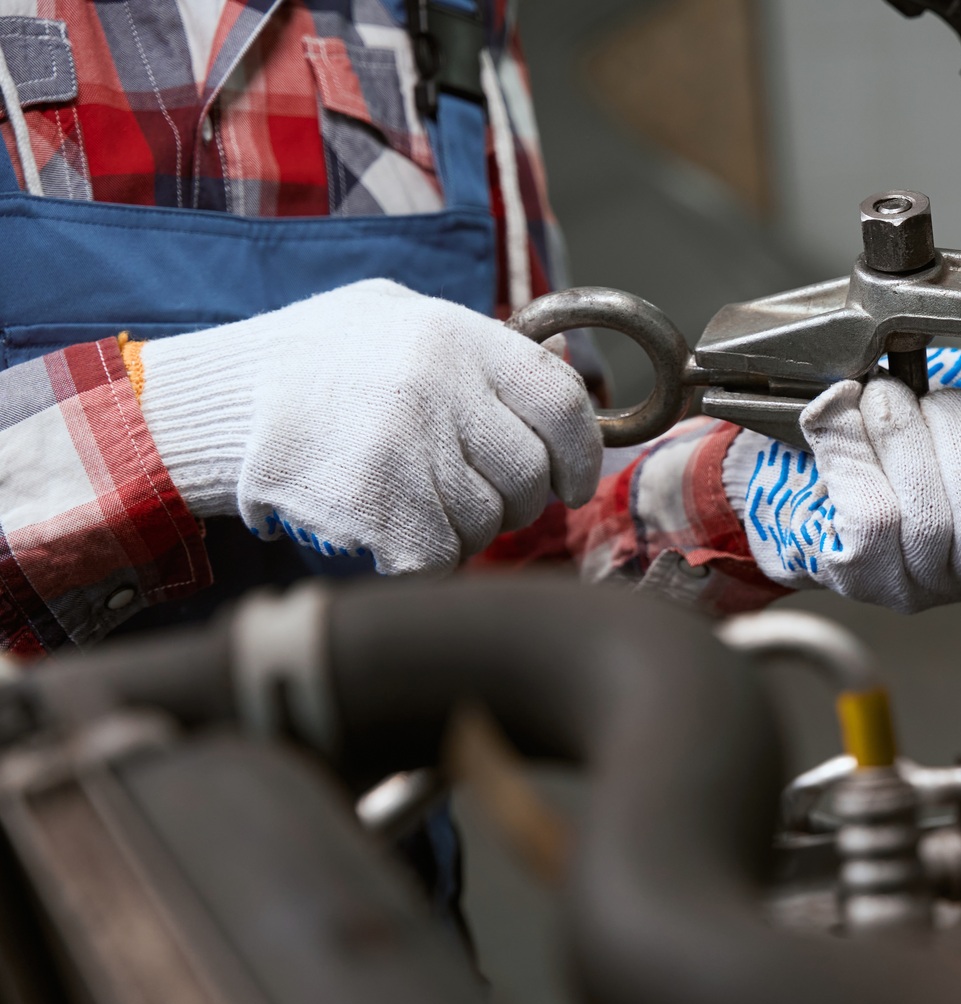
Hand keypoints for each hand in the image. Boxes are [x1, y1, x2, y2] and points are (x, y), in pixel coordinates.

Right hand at [138, 278, 600, 573]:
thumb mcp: (395, 317)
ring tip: (415, 502)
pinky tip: (391, 533)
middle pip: (528, 474)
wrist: (211, 403)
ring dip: (463, 529)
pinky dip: (426, 559)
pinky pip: (442, 557)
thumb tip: (561, 388)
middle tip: (472, 495)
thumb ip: (478, 349)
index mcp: (455, 334)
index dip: (578, 453)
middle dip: (513, 499)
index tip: (569, 481)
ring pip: (487, 522)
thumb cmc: (312, 363)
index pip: (562, 401)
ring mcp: (409, 450)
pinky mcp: (380, 508)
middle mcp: (439, 388)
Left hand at [724, 376, 960, 611]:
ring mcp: (914, 584)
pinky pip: (871, 517)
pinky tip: (840, 420)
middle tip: (922, 397)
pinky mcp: (860, 576)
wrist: (804, 485)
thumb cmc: (892, 451)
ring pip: (926, 517)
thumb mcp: (950, 424)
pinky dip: (852, 452)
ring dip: (899, 432)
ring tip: (880, 398)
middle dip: (954, 432)